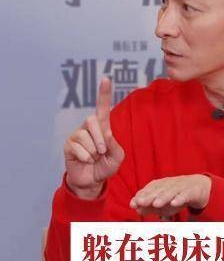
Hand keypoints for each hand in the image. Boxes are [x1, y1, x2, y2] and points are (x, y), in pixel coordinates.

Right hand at [64, 77, 124, 198]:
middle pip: (92, 120)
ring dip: (93, 151)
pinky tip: (85, 161)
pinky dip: (86, 158)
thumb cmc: (105, 166)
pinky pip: (78, 149)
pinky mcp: (68, 145)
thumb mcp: (117, 156)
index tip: (106, 79)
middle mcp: (88, 127)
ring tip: (93, 158)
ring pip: (85, 137)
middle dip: (100, 138)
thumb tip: (105, 132)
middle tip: (102, 152)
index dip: (104, 93)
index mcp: (102, 126)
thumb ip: (114, 144)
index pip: (102, 107)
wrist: (92, 181)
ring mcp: (77, 135)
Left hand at [129, 175, 211, 217]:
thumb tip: (136, 208)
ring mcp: (181, 186)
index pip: (150, 189)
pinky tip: (175, 203)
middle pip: (159, 190)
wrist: (199, 186)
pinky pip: (186, 195)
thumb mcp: (162, 203)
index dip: (142, 195)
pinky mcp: (192, 191)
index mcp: (161, 185)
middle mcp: (170, 184)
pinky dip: (180, 198)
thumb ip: (149, 206)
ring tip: (156, 204)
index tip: (133, 203)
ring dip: (163, 197)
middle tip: (140, 202)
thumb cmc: (176, 196)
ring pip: (171, 192)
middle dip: (149, 196)